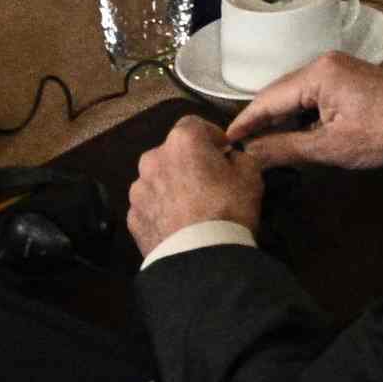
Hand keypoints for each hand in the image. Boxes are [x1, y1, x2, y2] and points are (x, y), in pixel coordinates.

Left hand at [125, 113, 254, 253]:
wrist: (198, 257)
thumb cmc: (228, 208)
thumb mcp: (251, 175)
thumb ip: (241, 157)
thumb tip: (230, 159)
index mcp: (182, 141)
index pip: (195, 124)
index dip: (211, 136)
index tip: (223, 153)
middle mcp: (153, 158)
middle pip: (172, 153)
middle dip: (187, 162)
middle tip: (207, 182)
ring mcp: (138, 189)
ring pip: (157, 179)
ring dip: (171, 185)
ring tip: (190, 208)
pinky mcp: (131, 217)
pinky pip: (150, 206)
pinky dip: (161, 210)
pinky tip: (177, 225)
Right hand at [223, 52, 382, 172]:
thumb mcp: (331, 147)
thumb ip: (286, 148)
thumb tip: (251, 154)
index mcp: (317, 73)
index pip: (267, 98)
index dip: (245, 122)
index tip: (223, 141)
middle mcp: (323, 62)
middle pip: (279, 93)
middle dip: (259, 120)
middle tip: (237, 147)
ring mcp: (337, 67)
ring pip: (295, 94)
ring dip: (279, 118)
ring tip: (258, 144)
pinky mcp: (347, 77)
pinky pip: (311, 94)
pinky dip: (298, 114)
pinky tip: (290, 133)